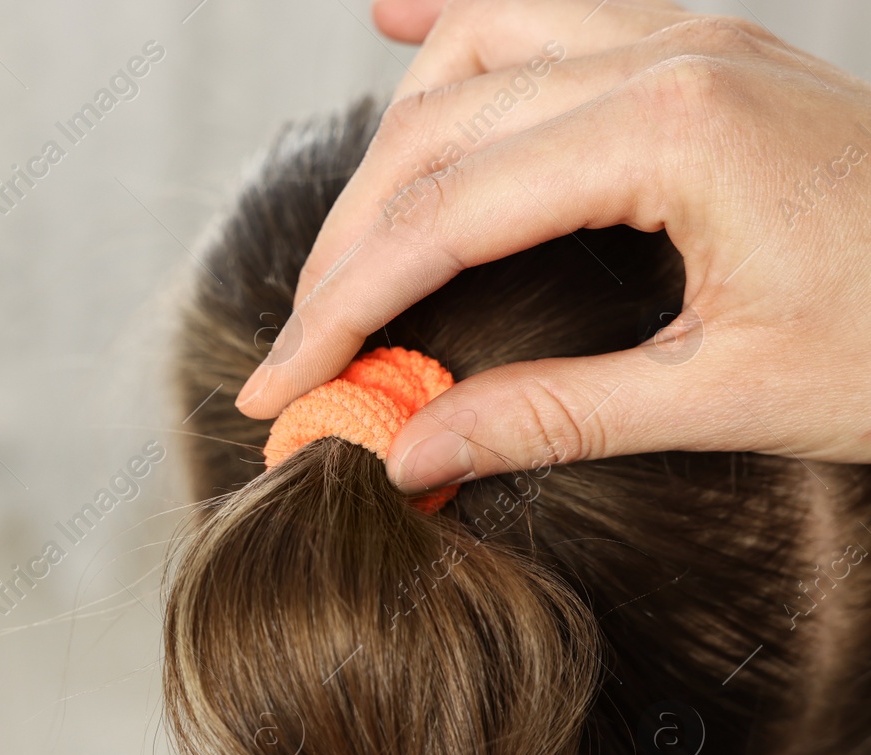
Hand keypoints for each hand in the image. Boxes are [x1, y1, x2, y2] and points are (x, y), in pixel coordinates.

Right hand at [234, 0, 870, 491]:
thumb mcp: (728, 398)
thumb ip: (549, 415)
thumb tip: (410, 454)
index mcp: (670, 132)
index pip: (445, 219)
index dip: (344, 310)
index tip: (283, 385)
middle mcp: (666, 54)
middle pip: (436, 133)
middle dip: (348, 248)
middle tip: (300, 349)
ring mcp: (687, 38)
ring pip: (475, 54)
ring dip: (389, 151)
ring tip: (342, 249)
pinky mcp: (702, 53)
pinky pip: (547, 7)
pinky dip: (459, 26)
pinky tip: (397, 25)